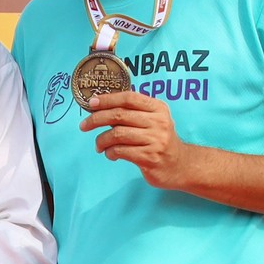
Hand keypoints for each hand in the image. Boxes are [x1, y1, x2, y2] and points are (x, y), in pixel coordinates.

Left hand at [85, 91, 211, 192]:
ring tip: (99, 146)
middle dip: (97, 119)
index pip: (129, 98)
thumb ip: (134, 113)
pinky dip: (110, 152)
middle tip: (84, 125)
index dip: (107, 99)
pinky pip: (121, 151)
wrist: (180, 165)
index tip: (91, 103)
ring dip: (102, 140)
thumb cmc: (160, 141)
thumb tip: (101, 107)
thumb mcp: (154, 120)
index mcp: (158, 108)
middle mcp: (158, 122)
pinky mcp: (149, 158)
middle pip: (120, 115)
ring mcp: (155, 140)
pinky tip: (110, 154)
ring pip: (118, 134)